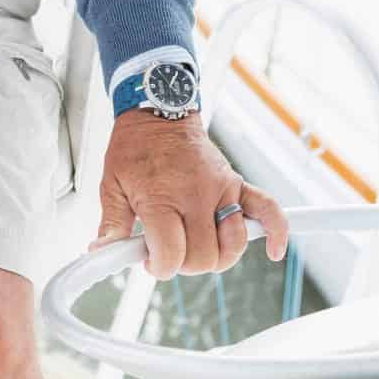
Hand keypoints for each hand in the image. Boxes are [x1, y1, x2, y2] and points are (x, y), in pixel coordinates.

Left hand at [91, 113, 289, 279]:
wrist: (158, 111)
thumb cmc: (134, 148)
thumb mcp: (111, 185)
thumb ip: (112, 224)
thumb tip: (101, 254)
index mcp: (161, 199)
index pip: (171, 254)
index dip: (159, 268)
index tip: (150, 261)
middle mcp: (195, 196)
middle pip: (203, 257)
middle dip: (184, 265)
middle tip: (170, 251)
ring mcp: (220, 189)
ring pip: (233, 245)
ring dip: (217, 258)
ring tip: (198, 248)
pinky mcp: (235, 182)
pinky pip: (267, 208)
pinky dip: (277, 231)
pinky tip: (273, 251)